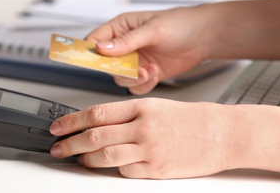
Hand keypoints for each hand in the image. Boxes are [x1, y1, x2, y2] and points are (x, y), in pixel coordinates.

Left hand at [49, 98, 230, 178]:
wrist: (221, 133)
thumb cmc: (190, 118)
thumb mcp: (155, 107)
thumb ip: (127, 116)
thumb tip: (99, 126)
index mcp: (141, 107)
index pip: (96, 113)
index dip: (72, 121)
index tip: (58, 126)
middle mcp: (143, 127)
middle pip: (95, 135)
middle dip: (71, 143)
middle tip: (58, 148)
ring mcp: (150, 149)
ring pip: (106, 156)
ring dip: (87, 159)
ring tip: (78, 160)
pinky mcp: (157, 169)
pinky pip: (126, 172)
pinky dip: (114, 170)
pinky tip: (110, 168)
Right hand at [85, 8, 211, 93]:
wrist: (204, 38)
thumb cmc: (181, 24)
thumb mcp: (152, 30)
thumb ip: (127, 41)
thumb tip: (102, 48)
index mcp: (121, 28)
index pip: (95, 40)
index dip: (89, 52)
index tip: (88, 62)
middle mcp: (125, 45)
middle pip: (106, 64)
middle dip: (118, 70)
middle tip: (132, 69)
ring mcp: (135, 60)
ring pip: (120, 77)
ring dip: (133, 78)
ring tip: (149, 71)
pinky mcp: (146, 72)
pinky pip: (135, 85)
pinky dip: (144, 84)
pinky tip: (155, 74)